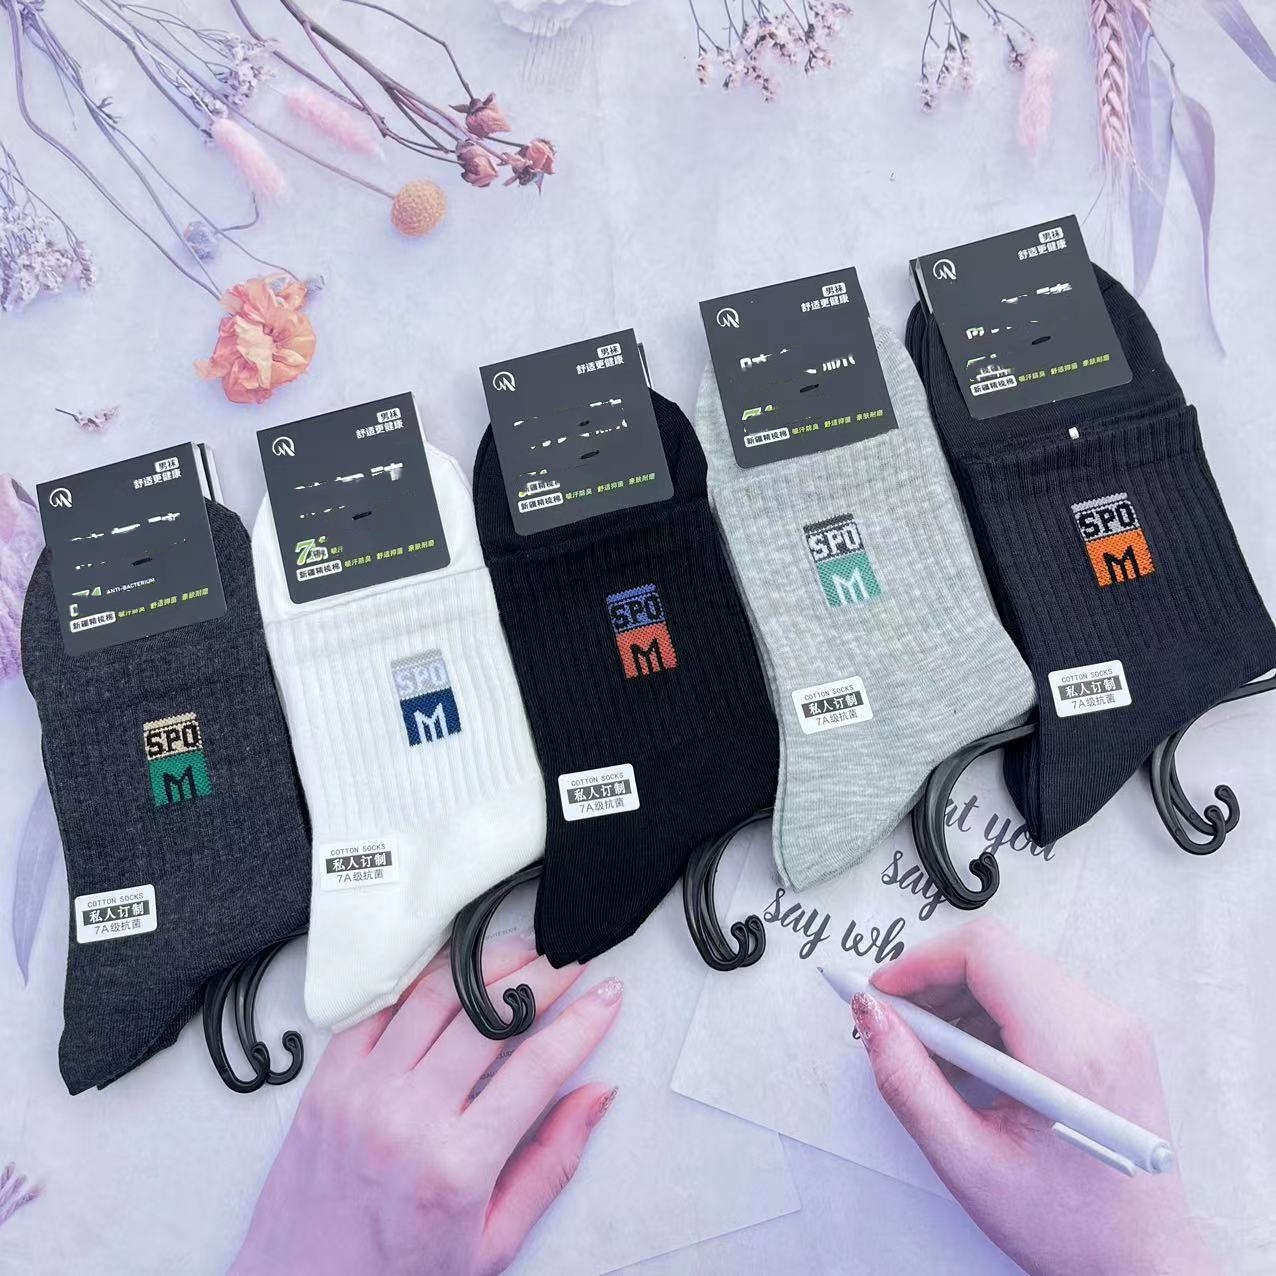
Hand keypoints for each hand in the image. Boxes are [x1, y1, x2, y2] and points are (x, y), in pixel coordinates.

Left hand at [231, 935, 621, 1275]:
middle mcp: (408, 1118)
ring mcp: (362, 1092)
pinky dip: (420, 980)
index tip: (607, 997)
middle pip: (489, 1015)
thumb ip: (551, 1164)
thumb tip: (596, 1096)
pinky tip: (450, 971)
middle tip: (569, 963)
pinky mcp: (328, 1081)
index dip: (582, 1022)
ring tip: (520, 954)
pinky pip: (379, 1007)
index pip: (537, 1066)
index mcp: (458, 1166)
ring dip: (485, 963)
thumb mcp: (492, 1242)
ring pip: (434, 995)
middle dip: (541, 976)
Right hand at [853, 920, 1214, 1275]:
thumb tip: (872, 1017)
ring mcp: (1113, 1027)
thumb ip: (908, 1082)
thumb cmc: (1072, 1228)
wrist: (1142, 1262)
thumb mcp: (968, 1161)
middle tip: (899, 1027)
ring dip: (961, 1000)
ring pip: (1013, 970)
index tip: (884, 991)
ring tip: (938, 1060)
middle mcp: (1103, 1025)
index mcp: (1071, 1051)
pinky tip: (975, 1065)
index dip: (921, 962)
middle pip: (996, 956)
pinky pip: (1036, 994)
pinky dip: (991, 1015)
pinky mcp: (1110, 1036)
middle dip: (935, 982)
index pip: (985, 953)